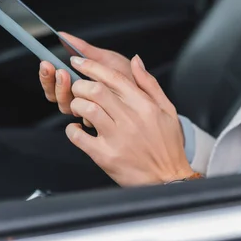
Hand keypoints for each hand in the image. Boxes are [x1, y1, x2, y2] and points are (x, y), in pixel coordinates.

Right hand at [39, 32, 132, 117]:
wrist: (152, 95)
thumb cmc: (130, 77)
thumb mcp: (107, 59)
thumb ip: (85, 50)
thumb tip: (62, 34)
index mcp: (81, 83)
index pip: (55, 82)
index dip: (48, 73)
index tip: (45, 60)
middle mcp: (81, 99)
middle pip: (56, 95)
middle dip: (50, 81)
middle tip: (50, 67)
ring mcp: (89, 111)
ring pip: (65, 105)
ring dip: (61, 89)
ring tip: (64, 74)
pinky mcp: (99, 121)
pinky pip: (83, 116)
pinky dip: (79, 102)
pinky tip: (79, 91)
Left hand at [65, 55, 193, 186]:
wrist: (168, 178)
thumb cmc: (168, 145)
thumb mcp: (167, 110)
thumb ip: (149, 84)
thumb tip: (136, 61)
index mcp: (144, 105)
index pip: (114, 77)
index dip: (92, 66)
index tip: (79, 61)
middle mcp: (130, 119)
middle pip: (96, 90)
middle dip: (80, 85)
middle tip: (76, 87)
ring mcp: (117, 137)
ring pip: (87, 109)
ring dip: (76, 105)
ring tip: (77, 107)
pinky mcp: (106, 156)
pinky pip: (79, 137)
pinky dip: (71, 130)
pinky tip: (76, 129)